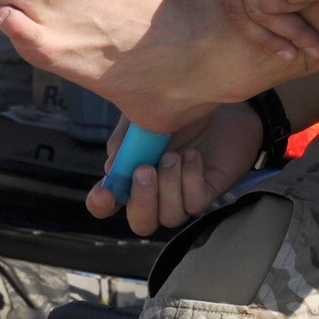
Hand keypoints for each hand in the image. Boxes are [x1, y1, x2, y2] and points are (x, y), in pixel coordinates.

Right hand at [87, 104, 264, 236]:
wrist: (217, 95)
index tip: (103, 194)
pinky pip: (195, 203)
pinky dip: (190, 179)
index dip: (101, 205)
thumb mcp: (140, 119)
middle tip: (146, 170)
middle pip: (141, 223)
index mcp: (131, 174)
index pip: (107, 203)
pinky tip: (193, 157)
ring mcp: (182, 193)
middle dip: (141, 202)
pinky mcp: (208, 191)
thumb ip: (124, 145)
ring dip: (169, 186)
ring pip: (170, 217)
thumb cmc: (176, 107)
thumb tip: (112, 171)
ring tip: (174, 155)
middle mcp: (156, 191)